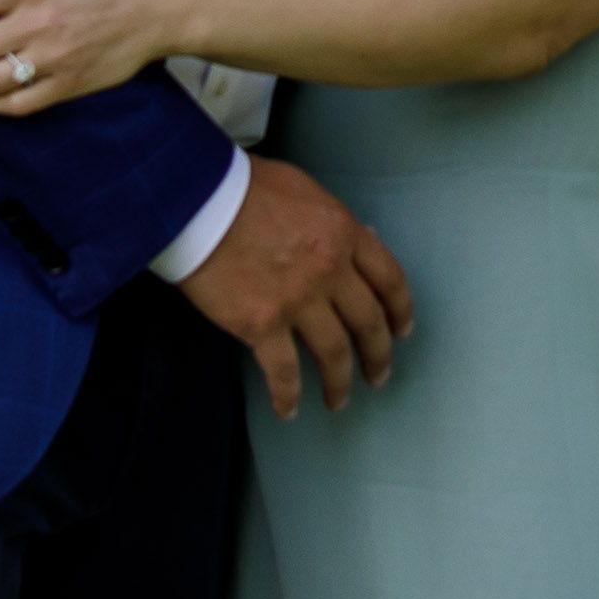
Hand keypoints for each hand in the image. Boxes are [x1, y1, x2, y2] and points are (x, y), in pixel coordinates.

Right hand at [174, 161, 410, 414]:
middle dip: (378, 355)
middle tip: (378, 375)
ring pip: (333, 353)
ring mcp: (298, 301)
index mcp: (344, 234)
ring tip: (339, 401)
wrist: (197, 200)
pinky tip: (289, 410)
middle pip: (368, 323)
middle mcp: (330, 271)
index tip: (401, 331)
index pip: (389, 280)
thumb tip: (360, 241)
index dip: (400, 310)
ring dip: (340, 382)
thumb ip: (335, 222)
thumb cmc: (246, 188)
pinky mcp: (261, 325)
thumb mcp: (306, 192)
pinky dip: (289, 396)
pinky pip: (283, 371)